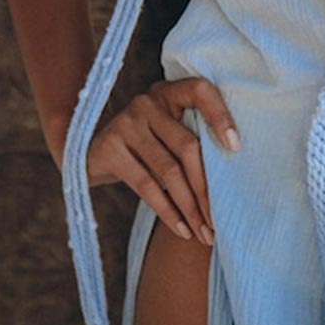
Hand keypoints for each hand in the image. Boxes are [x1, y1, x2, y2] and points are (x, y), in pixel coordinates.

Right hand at [84, 76, 240, 247]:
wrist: (88, 152)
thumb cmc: (143, 146)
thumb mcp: (166, 133)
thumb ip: (191, 140)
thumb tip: (233, 178)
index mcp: (168, 93)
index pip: (200, 91)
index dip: (220, 116)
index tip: (236, 147)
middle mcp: (147, 102)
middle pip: (187, 146)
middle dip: (206, 188)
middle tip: (219, 220)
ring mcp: (126, 124)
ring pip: (169, 171)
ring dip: (190, 207)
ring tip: (204, 233)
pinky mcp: (111, 149)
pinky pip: (146, 186)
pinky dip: (168, 212)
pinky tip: (182, 229)